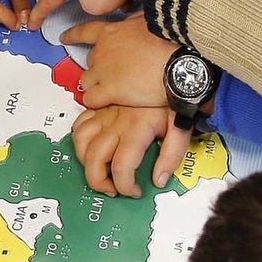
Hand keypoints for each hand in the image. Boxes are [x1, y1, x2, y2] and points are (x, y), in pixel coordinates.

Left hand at [61, 15, 175, 108]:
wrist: (179, 63)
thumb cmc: (171, 42)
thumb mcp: (148, 23)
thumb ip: (134, 24)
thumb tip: (134, 21)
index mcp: (111, 33)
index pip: (84, 32)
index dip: (73, 36)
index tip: (64, 38)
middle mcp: (102, 51)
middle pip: (89, 61)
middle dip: (97, 69)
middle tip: (112, 75)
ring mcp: (103, 72)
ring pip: (85, 82)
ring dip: (94, 86)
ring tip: (110, 91)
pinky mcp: (109, 91)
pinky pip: (90, 99)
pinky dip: (96, 102)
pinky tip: (106, 103)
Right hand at [71, 106, 195, 196]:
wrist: (168, 70)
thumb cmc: (174, 97)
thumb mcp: (181, 126)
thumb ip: (171, 155)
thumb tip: (159, 180)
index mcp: (135, 129)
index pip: (121, 167)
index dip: (125, 186)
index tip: (134, 191)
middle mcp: (115, 122)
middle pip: (94, 159)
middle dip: (99, 181)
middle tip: (112, 188)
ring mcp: (104, 113)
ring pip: (80, 141)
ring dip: (85, 161)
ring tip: (100, 170)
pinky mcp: (100, 106)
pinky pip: (79, 122)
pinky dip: (79, 137)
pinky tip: (91, 145)